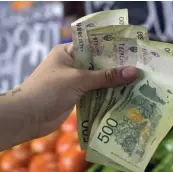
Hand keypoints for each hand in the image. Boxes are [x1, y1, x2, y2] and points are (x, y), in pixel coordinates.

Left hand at [20, 43, 136, 136]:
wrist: (27, 118)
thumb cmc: (49, 91)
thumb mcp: (79, 80)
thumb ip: (106, 77)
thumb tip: (134, 72)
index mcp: (69, 52)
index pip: (95, 47)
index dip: (114, 50)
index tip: (134, 54)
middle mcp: (73, 65)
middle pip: (99, 65)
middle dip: (117, 69)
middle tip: (139, 70)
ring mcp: (75, 82)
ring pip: (99, 80)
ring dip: (114, 84)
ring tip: (137, 83)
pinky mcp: (77, 96)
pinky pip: (96, 93)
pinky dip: (107, 95)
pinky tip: (124, 96)